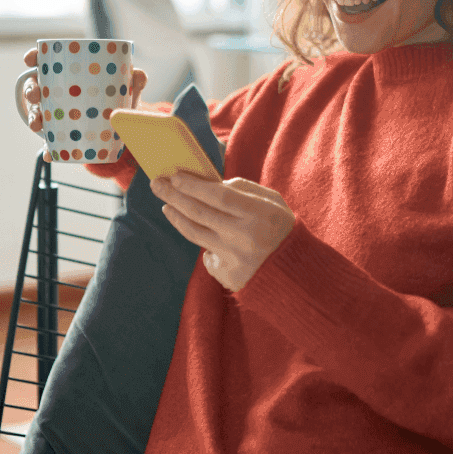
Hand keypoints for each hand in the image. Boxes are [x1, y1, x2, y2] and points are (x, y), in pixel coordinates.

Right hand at [21, 47, 147, 139]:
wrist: (123, 128)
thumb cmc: (120, 98)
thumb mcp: (127, 88)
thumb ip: (135, 79)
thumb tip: (139, 75)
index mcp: (69, 73)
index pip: (45, 60)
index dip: (34, 57)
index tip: (29, 59)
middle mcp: (57, 92)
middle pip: (36, 86)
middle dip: (30, 90)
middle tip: (35, 95)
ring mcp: (56, 113)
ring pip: (37, 113)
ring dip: (33, 118)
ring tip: (37, 125)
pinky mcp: (61, 135)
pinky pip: (51, 142)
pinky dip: (49, 148)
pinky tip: (50, 154)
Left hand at [151, 174, 294, 291]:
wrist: (295, 274)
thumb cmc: (280, 229)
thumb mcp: (273, 203)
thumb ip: (244, 188)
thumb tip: (211, 183)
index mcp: (259, 214)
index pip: (217, 195)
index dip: (193, 185)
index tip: (175, 176)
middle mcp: (244, 236)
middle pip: (199, 212)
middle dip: (174, 195)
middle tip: (157, 185)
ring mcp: (234, 258)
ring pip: (194, 233)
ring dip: (176, 217)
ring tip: (167, 206)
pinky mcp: (228, 276)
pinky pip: (207, 256)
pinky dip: (204, 245)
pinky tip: (206, 238)